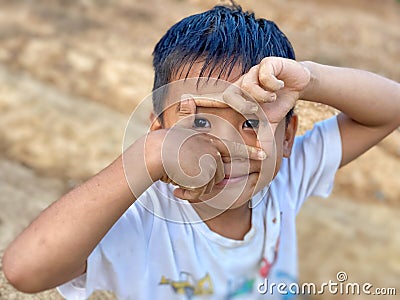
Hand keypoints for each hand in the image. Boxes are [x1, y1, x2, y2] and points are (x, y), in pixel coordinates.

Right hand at [154, 98, 266, 200]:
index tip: (265, 155)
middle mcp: (213, 148)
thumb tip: (191, 118)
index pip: (234, 147)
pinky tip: (180, 181)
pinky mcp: (208, 171)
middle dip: (204, 181)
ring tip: (180, 174)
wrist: (154, 151)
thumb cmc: (161, 149)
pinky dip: (191, 191)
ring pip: (211, 184)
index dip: (250, 152)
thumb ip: (194, 148)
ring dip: (195, 186)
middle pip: (219, 175)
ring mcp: (212, 159)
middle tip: (185, 173)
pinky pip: (203, 190)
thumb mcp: (180, 144)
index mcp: (208, 140)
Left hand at [192, 57, 310, 126]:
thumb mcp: (270, 122)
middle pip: (232, 94)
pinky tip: (279, 85)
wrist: (297, 82)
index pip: (219, 99)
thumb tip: (263, 158)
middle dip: (243, 104)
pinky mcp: (267, 63)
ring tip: (272, 97)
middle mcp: (243, 84)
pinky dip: (273, 83)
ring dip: (263, 95)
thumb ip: (264, 137)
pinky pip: (265, 74)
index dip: (203, 100)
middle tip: (255, 109)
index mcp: (239, 96)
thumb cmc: (278, 103)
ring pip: (250, 85)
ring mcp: (253, 73)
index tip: (185, 100)